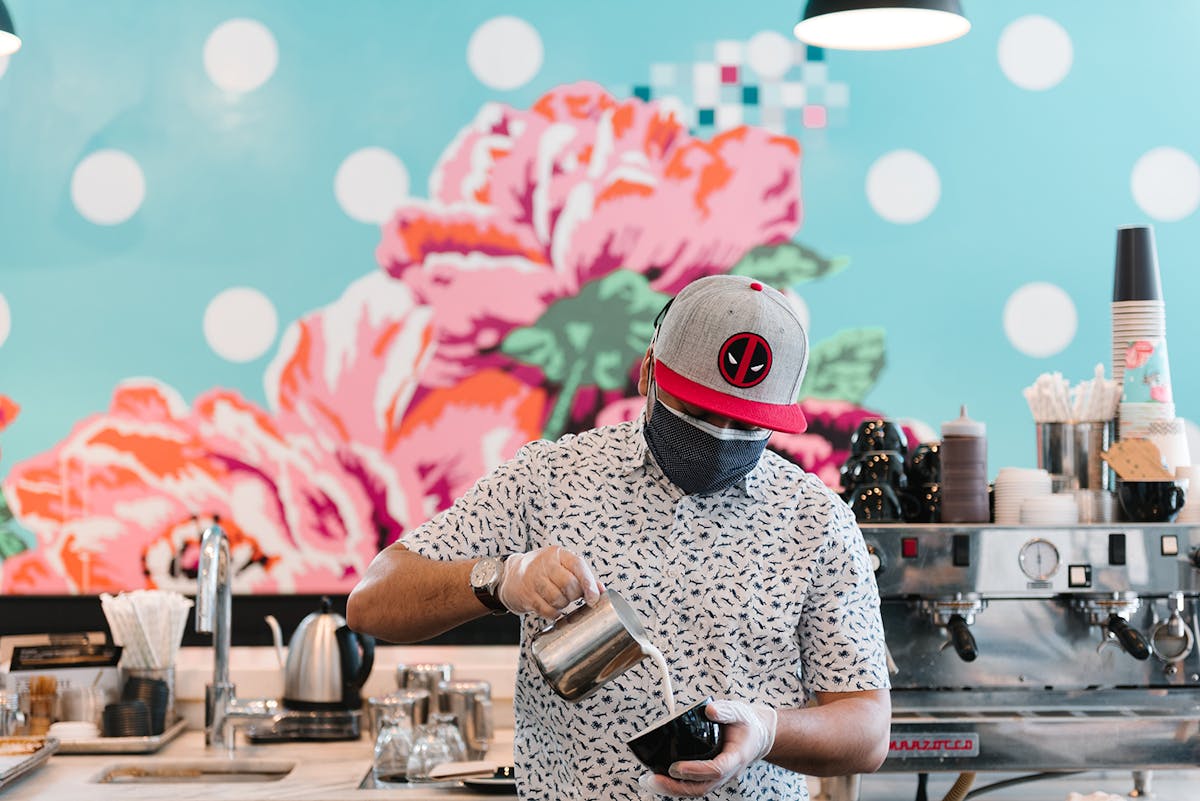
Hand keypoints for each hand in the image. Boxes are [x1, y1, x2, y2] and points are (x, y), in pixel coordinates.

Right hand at [497, 546, 602, 617]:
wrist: (512, 575)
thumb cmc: (543, 571)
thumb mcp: (562, 566)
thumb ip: (583, 576)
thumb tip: (601, 590)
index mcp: (558, 554)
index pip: (578, 565)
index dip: (588, 583)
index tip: (594, 598)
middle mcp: (545, 564)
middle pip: (569, 584)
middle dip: (574, 595)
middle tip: (571, 595)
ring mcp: (533, 579)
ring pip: (558, 599)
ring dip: (563, 604)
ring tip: (559, 599)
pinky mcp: (526, 595)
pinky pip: (546, 610)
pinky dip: (553, 613)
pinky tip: (551, 608)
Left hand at [639, 700, 776, 797]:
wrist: (758, 736)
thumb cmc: (748, 725)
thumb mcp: (740, 712)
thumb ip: (726, 710)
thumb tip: (709, 710)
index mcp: (736, 757)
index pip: (716, 769)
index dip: (696, 770)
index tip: (676, 768)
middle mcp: (727, 772)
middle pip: (702, 788)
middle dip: (676, 787)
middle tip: (653, 779)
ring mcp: (719, 777)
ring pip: (696, 790)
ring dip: (673, 789)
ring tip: (650, 781)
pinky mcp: (711, 776)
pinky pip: (694, 786)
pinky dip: (677, 785)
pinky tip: (660, 780)